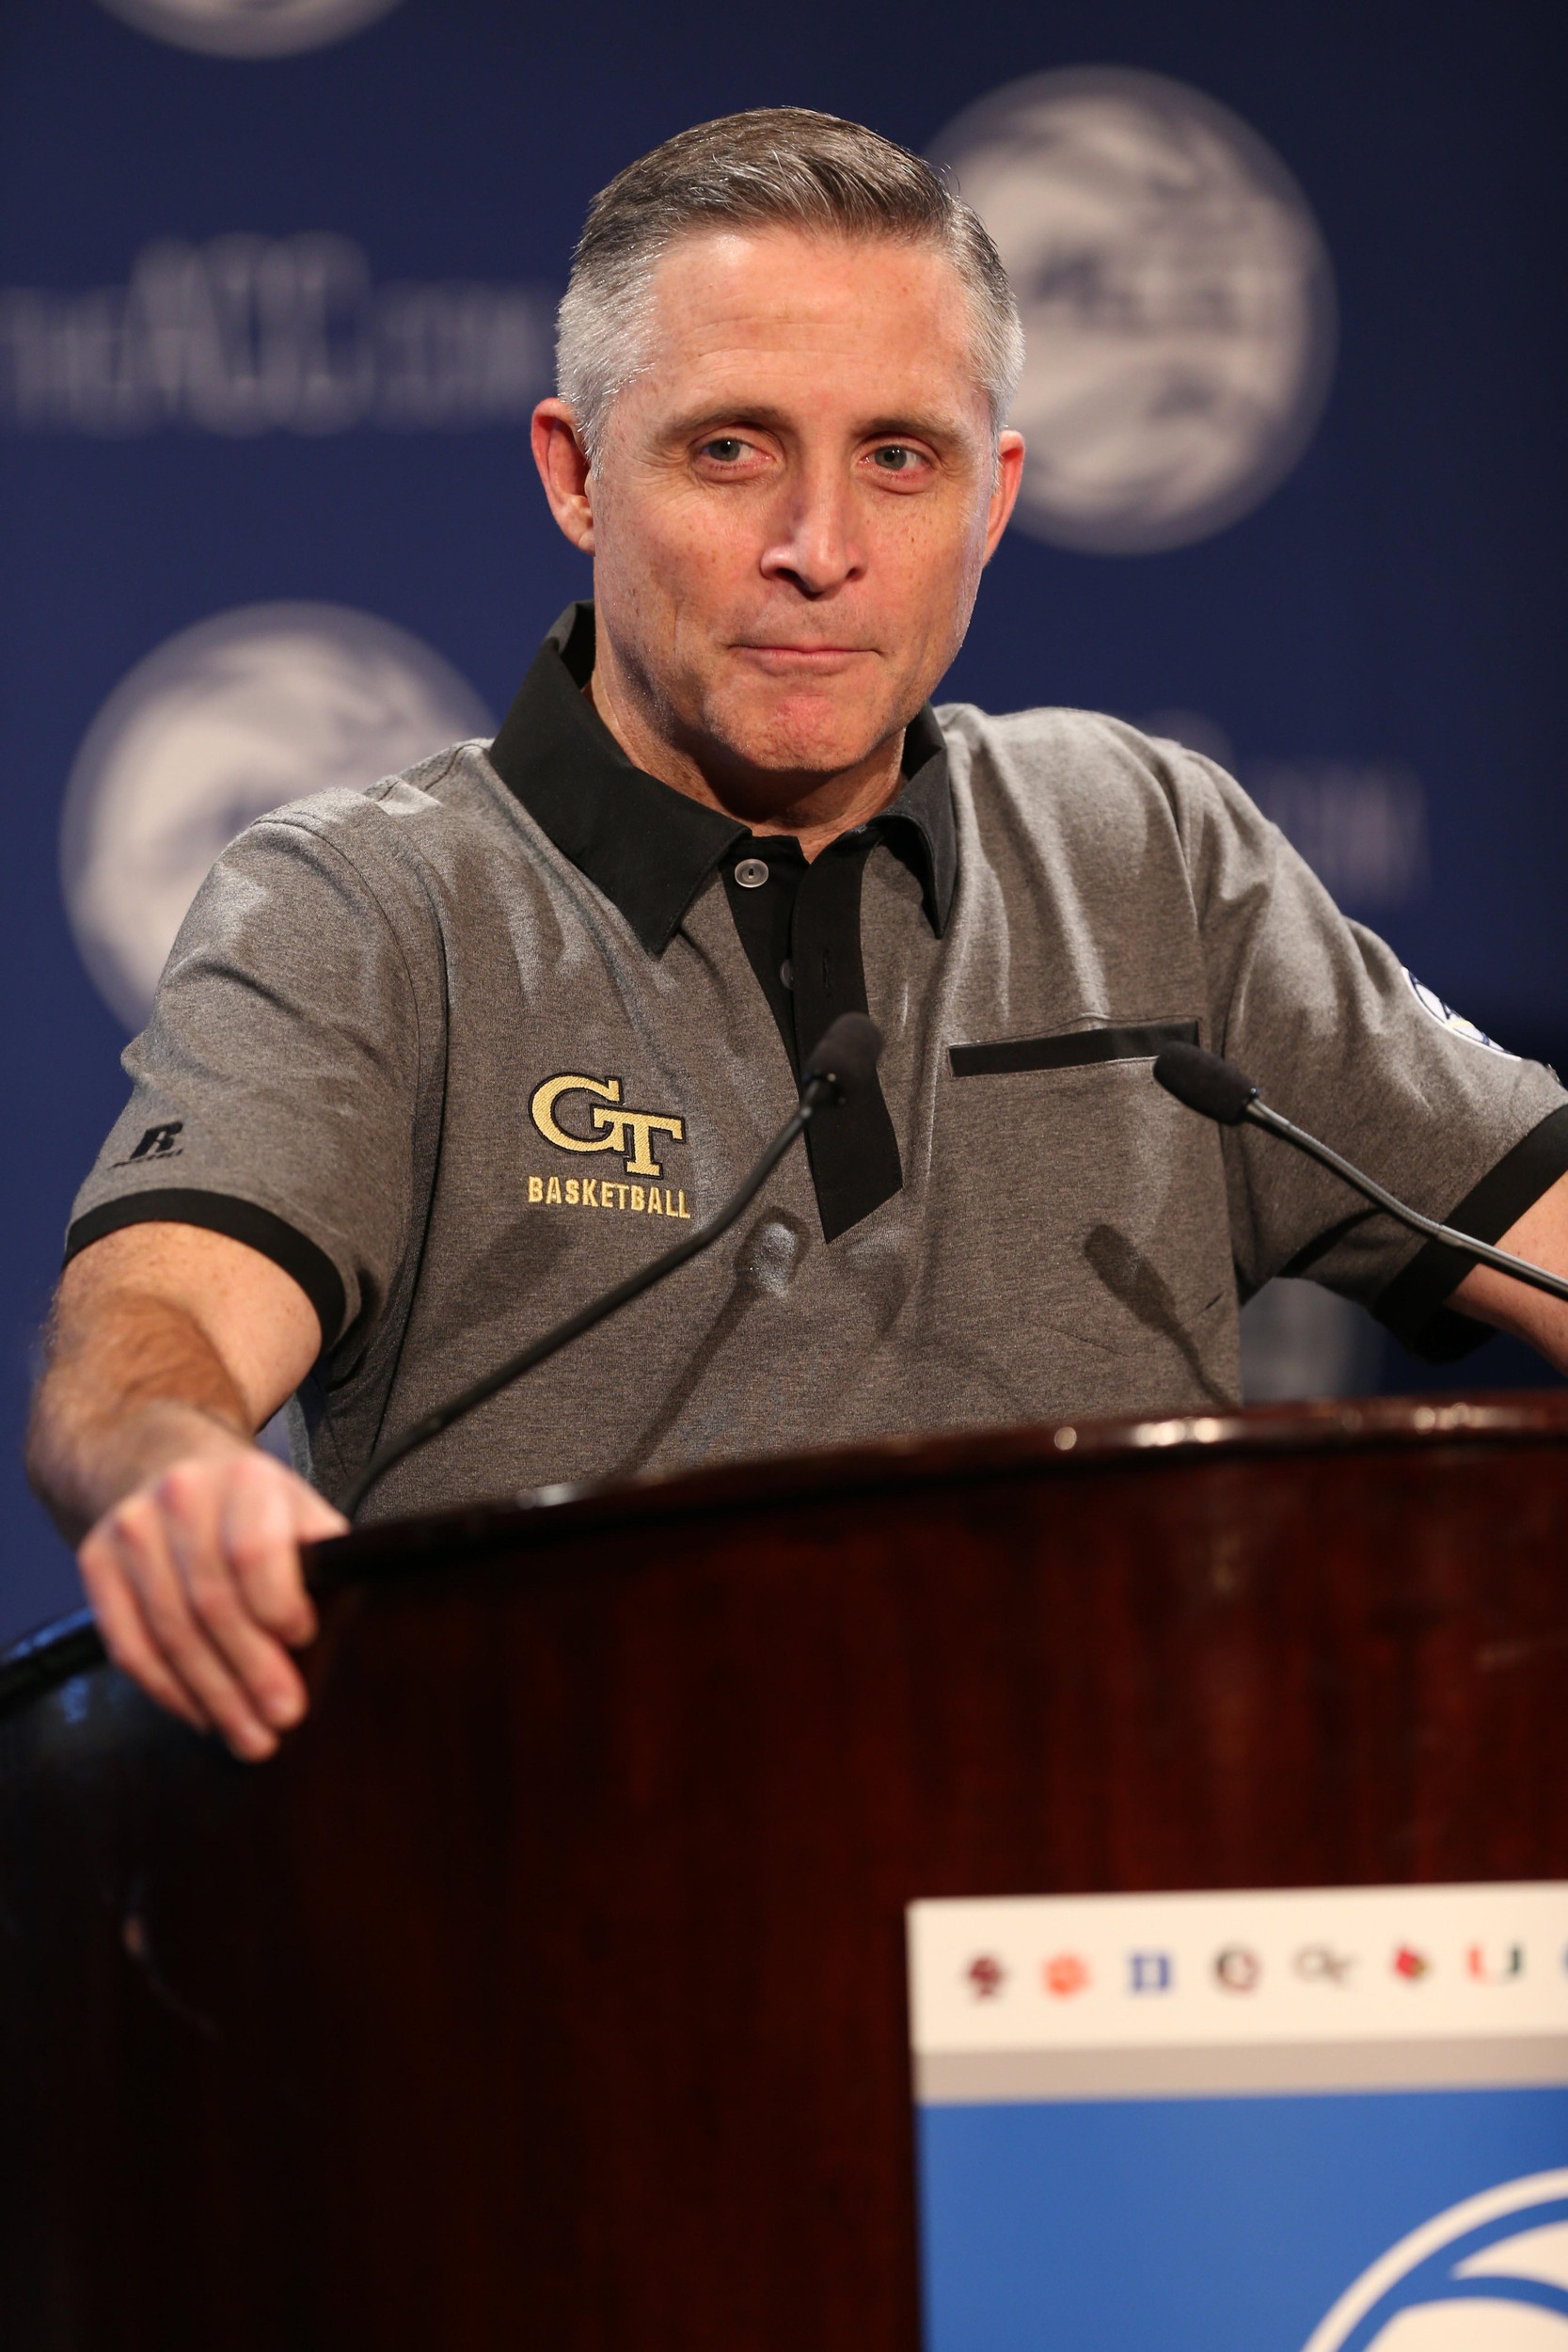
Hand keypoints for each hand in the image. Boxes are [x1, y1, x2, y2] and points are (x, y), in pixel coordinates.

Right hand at [78, 1446, 348, 1760]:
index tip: (302, 1641)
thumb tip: (344, 1639)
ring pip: (170, 1632)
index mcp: (247, 1479)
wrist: (187, 1479)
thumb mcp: (306, 1520)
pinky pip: (128, 1645)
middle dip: (251, 1672)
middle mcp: (182, 1495)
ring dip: (213, 1696)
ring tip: (248, 1735)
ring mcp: (132, 1527)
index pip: (253, 1551)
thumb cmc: (262, 1515)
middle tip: (281, 1719)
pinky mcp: (96, 1560)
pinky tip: (200, 1714)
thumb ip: (326, 1568)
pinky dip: (167, 1690)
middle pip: (212, 1603)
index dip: (278, 1605)